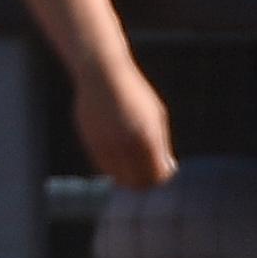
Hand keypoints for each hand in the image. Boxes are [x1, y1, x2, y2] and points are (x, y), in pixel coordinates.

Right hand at [73, 56, 176, 189]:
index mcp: (147, 138)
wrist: (103, 74)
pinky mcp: (90, 142)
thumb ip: (161, 145)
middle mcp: (125, 145)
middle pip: (137, 183)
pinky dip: (113, 163)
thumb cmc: (135, 94)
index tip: (163, 169)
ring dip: (127, 172)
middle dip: (144, 181)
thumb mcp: (156, 116)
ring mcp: (105, 145)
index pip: (156, 176)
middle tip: (148, 171)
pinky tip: (117, 145)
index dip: (162, 177)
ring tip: (132, 154)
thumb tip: (166, 170)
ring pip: (118, 177)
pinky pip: (104, 165)